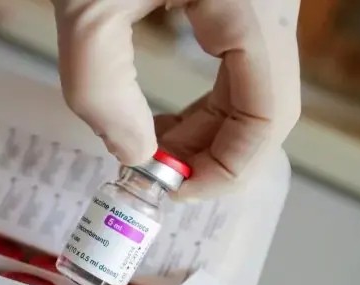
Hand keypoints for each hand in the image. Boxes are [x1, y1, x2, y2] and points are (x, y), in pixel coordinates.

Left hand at [53, 0, 300, 197]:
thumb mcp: (87, 6)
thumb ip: (100, 91)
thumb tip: (132, 155)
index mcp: (251, 8)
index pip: (270, 118)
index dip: (224, 170)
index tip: (167, 191)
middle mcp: (272, 7)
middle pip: (265, 110)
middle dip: (206, 154)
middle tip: (148, 172)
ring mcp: (262, 3)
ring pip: (255, 92)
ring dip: (205, 132)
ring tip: (148, 145)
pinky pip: (239, 66)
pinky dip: (205, 101)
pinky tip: (164, 114)